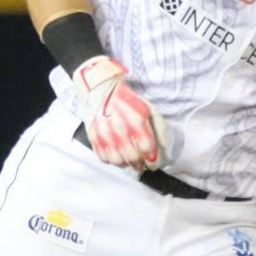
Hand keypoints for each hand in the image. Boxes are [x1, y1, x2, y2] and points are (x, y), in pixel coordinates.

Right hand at [73, 56, 168, 170]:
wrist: (102, 90)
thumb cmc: (127, 100)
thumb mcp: (149, 108)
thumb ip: (160, 127)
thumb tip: (162, 146)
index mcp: (136, 119)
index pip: (147, 148)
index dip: (153, 160)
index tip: (154, 163)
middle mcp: (119, 127)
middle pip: (133, 157)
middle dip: (141, 164)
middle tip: (144, 164)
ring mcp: (104, 133)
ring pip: (118, 161)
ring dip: (127, 165)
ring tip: (131, 161)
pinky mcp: (93, 137)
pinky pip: (104, 158)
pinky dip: (113, 161)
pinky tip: (119, 155)